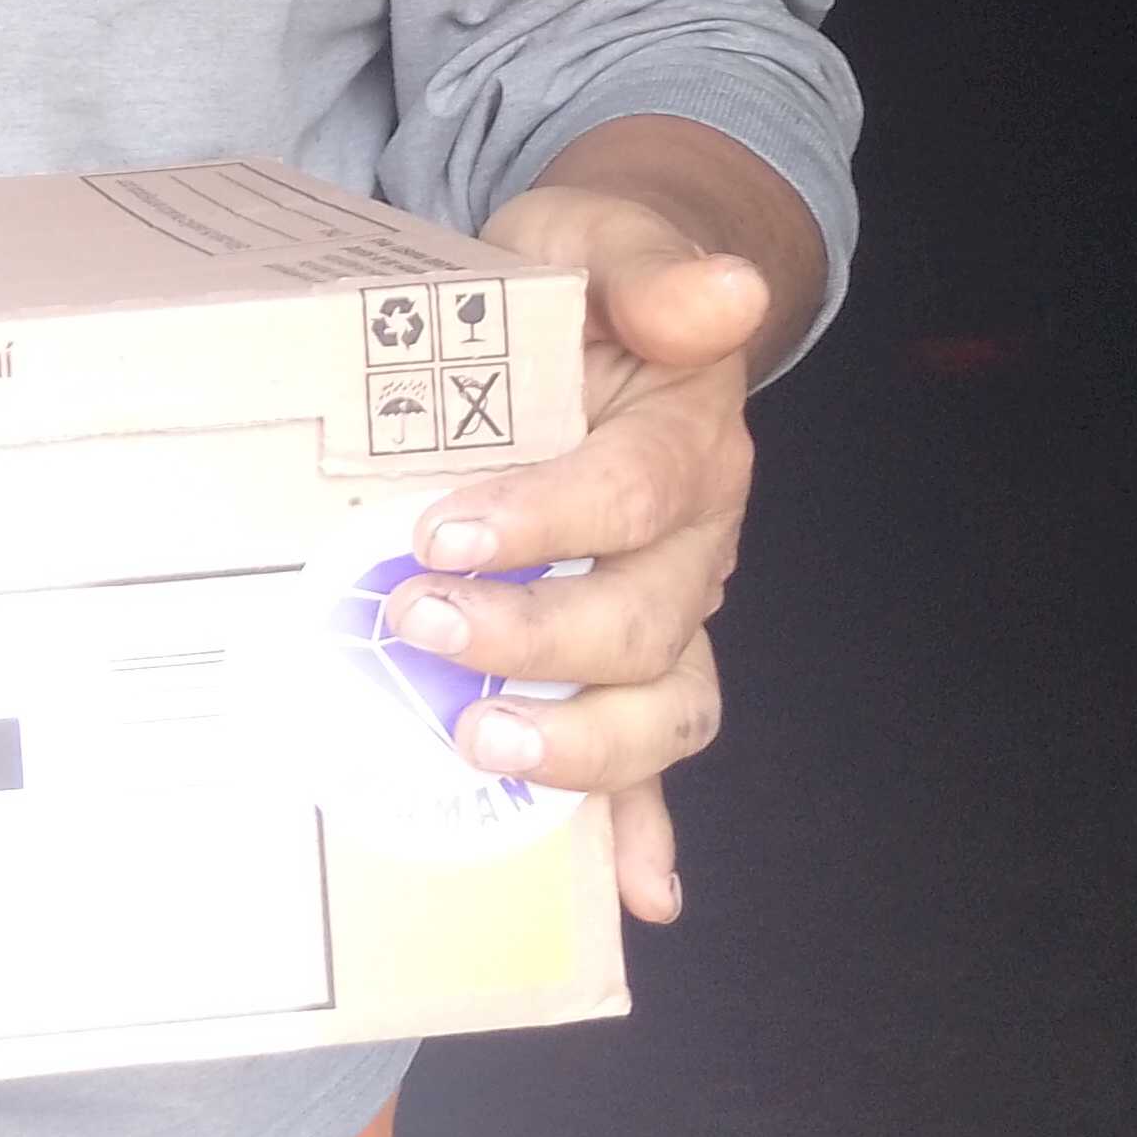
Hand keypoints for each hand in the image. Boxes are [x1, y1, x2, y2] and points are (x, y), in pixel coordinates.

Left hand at [385, 186, 771, 927]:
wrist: (595, 309)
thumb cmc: (576, 282)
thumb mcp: (594, 242)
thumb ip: (651, 267)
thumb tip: (723, 288)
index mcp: (686, 441)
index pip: (634, 493)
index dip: (545, 521)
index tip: (444, 528)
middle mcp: (694, 543)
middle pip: (644, 620)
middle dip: (530, 638)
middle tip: (413, 620)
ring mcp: (669, 614)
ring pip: (661, 707)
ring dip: (578, 747)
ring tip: (478, 745)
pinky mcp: (629, 663)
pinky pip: (654, 761)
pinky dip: (648, 832)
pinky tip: (637, 893)